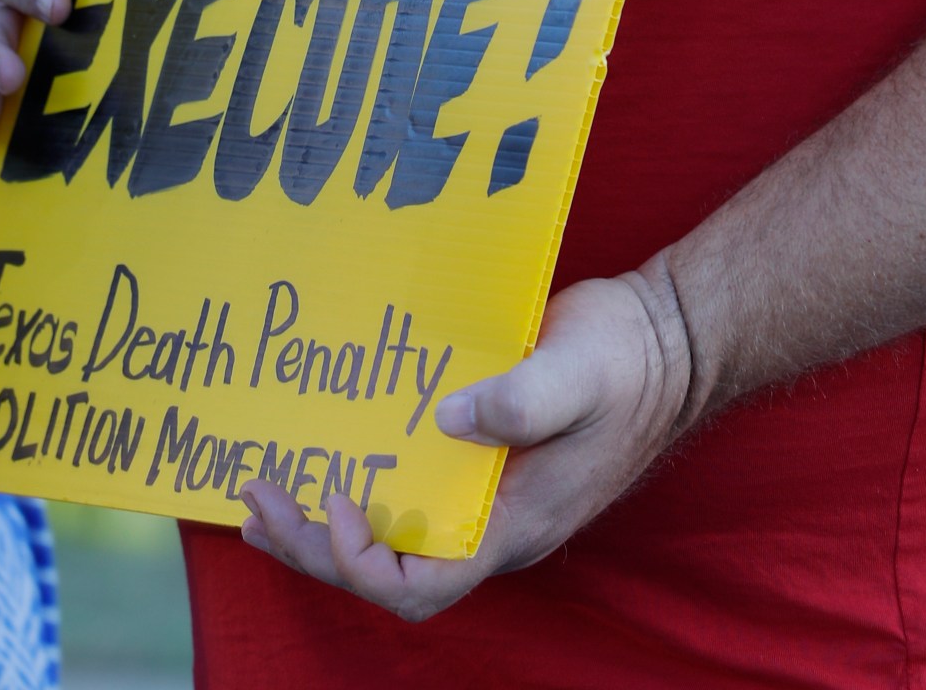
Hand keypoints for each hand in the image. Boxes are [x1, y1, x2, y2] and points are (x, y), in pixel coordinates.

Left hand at [241, 264, 692, 620]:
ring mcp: (486, 496)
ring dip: (322, 527)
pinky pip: (408, 494)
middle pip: (391, 573)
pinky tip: (325, 457)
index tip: (332, 498)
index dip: (364, 561)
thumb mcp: (579, 372)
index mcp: (514, 524)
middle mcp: (493, 525)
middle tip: (256, 504)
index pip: (423, 585)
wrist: (669, 340)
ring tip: (261, 502)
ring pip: (392, 539)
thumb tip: (444, 419)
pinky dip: (359, 483)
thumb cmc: (629, 361)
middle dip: (316, 549)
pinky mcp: (480, 458)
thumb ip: (518, 401)